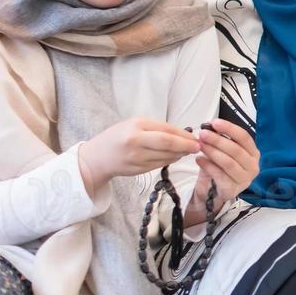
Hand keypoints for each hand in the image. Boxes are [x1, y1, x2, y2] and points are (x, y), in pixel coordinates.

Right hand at [79, 118, 198, 193]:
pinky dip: (170, 160)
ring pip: (166, 156)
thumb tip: (183, 134)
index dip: (184, 135)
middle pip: (168, 144)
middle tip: (198, 147)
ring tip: (188, 151)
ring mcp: (136, 157)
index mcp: (136, 126)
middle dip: (186, 146)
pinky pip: (159, 165)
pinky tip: (175, 156)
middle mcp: (135, 141)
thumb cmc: (119, 136)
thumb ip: (157, 128)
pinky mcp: (137, 170)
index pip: (166, 130)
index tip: (196, 137)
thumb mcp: (135, 124)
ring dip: (180, 154)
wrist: (97, 157)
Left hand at [183, 120, 260, 227]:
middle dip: (218, 140)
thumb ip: (221, 140)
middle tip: (203, 134)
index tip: (214, 122)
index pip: (244, 137)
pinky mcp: (233, 189)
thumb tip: (209, 127)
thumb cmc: (223, 167)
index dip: (229, 128)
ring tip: (200, 146)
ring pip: (228, 162)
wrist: (218, 190)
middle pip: (236, 150)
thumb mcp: (225, 152)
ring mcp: (245, 179)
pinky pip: (219, 175)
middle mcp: (253, 166)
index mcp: (253, 153)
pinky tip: (199, 159)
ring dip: (212, 152)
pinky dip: (208, 166)